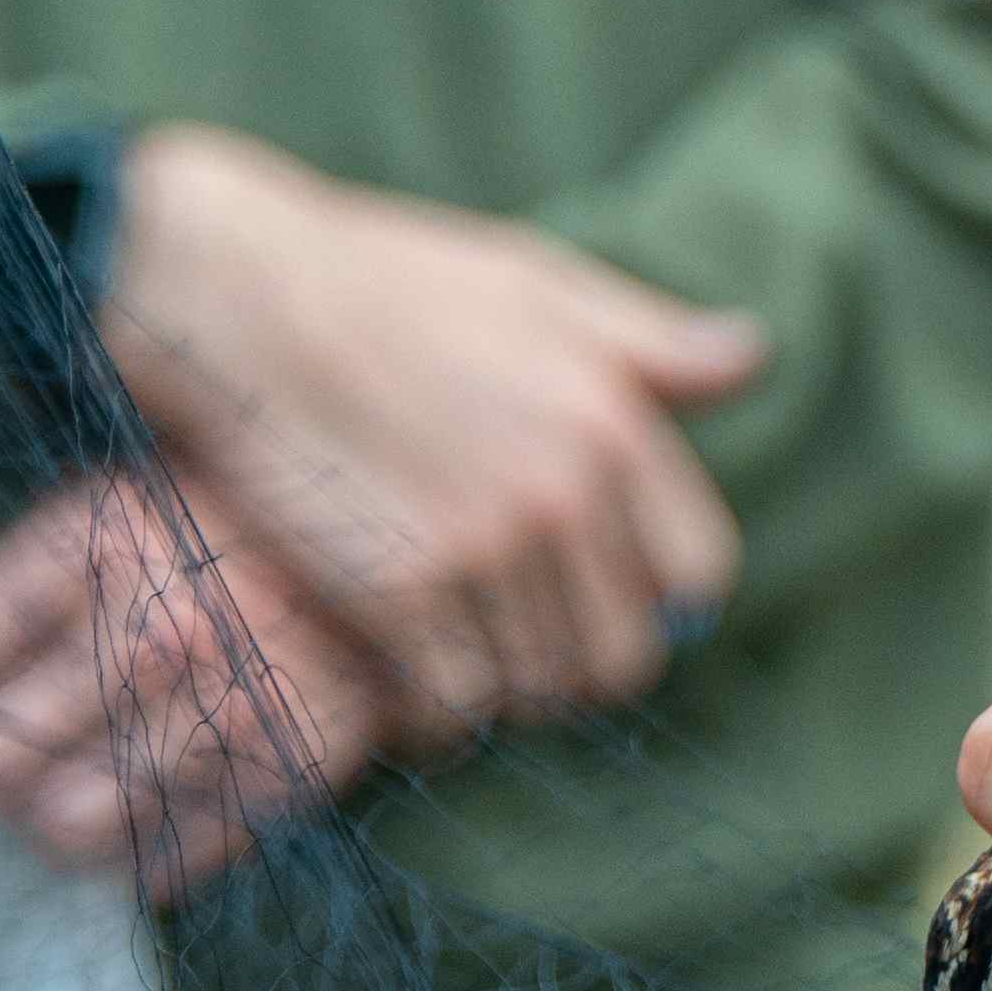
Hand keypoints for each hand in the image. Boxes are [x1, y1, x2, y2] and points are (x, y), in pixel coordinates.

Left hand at [0, 459, 436, 897]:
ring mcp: (231, 711)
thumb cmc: (202, 536)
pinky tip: (147, 805)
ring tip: (70, 785)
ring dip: (47, 817)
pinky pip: (162, 860)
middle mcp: (164, 628)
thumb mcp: (97, 518)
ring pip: (63, 826)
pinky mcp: (289, 776)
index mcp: (98, 542)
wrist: (392, 548)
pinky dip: (136, 850)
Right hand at [98, 124, 762, 735]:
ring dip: (498, 688)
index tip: (596, 593)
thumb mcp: (537, 284)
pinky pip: (451, 706)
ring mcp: (482, 546)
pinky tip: (398, 669)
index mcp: (614, 421)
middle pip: (622, 656)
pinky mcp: (397, 590)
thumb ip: (649, 341)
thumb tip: (754, 355)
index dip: (653, 598)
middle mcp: (566, 492)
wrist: (237, 296)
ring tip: (449, 649)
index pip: (698, 572)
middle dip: (575, 662)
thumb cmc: (386, 281)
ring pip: (536, 689)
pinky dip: (430, 710)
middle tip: (514, 641)